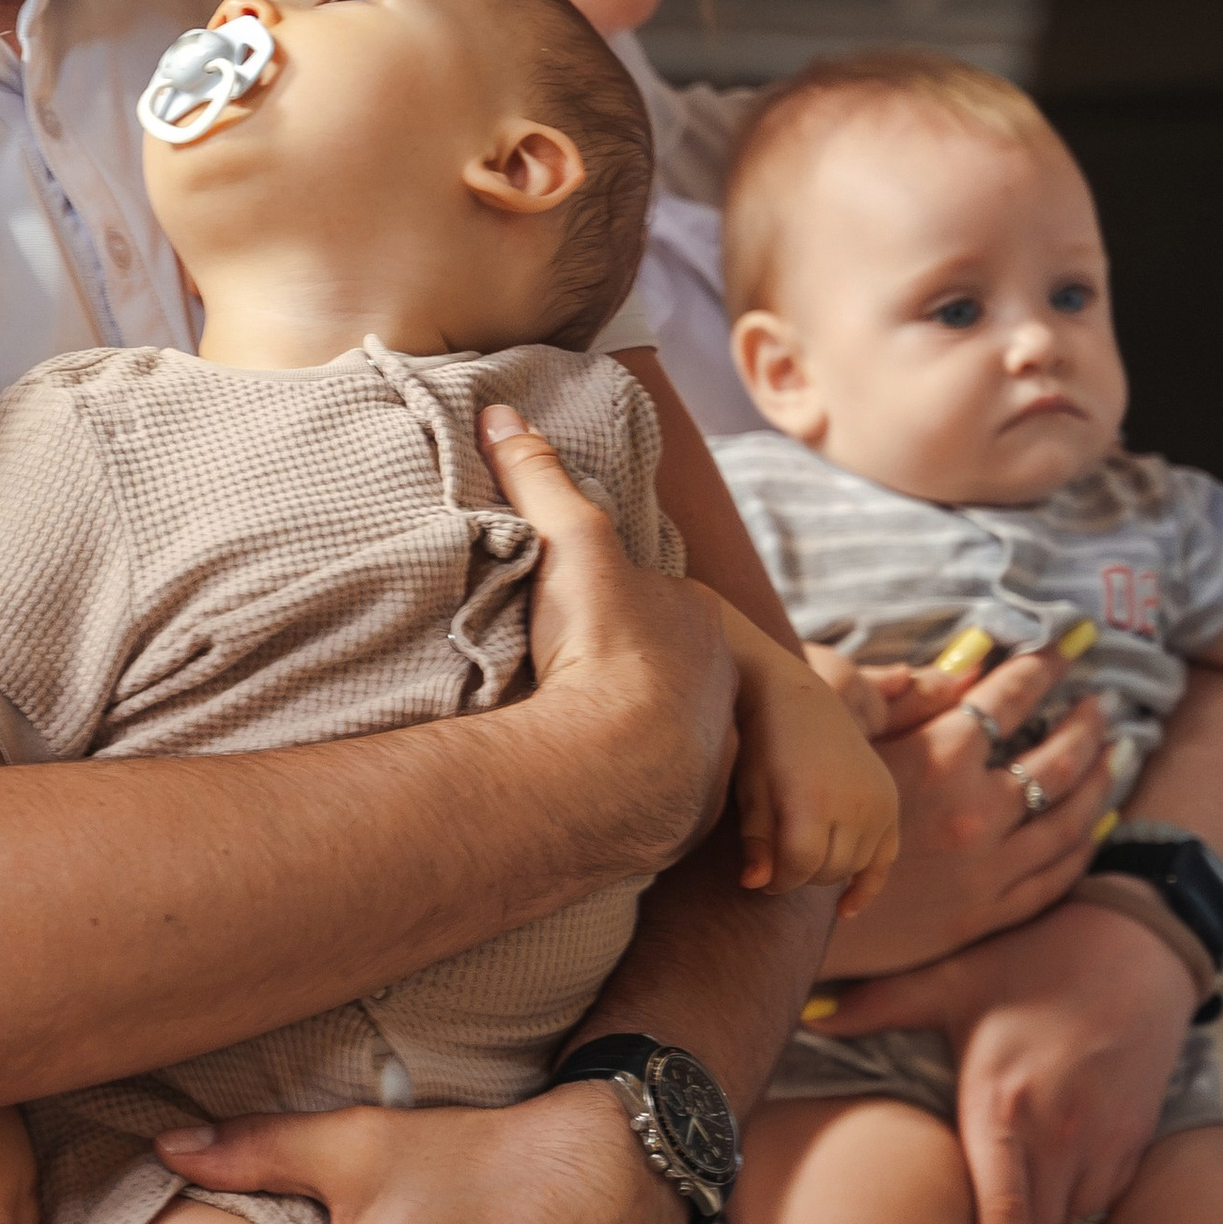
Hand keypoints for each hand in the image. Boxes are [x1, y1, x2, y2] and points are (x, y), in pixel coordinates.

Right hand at [480, 404, 737, 869]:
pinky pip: (669, 793)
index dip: (622, 607)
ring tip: (587, 741)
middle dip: (641, 676)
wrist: (620, 762)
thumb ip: (538, 479)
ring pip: (681, 733)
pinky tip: (600, 790)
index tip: (581, 621)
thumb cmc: (602, 646)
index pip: (662, 604)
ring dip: (643, 737)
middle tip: (584, 683)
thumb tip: (499, 413)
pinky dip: (641, 790)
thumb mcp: (566, 543)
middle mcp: (723, 682)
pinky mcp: (693, 811)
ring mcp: (714, 749)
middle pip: (677, 670)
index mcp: (701, 621)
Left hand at [731, 649, 899, 913]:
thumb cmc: (763, 747)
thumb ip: (756, 842)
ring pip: (853, 866)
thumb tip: (757, 885)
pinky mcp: (890, 803)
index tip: (760, 876)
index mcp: (813, 800)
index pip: (800, 867)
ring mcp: (878, 803)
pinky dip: (866, 885)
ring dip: (826, 871)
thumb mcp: (750, 792)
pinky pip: (886, 859)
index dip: (776, 879)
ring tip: (801, 856)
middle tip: (778, 861)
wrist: (798, 700)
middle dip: (799, 874)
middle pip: (827, 870)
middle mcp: (853, 803)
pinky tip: (845, 909)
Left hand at [807, 897, 1196, 1223]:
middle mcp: (1057, 1133)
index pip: (1003, 1209)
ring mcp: (1101, 1141)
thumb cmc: (1035, 963)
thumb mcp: (952, 979)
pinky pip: (1100, 1209)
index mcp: (1003, 1103)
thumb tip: (807, 1014)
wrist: (1136, 948)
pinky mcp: (1132, 1141)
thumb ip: (878, 1005)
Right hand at [824, 631, 1109, 975]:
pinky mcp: (985, 914)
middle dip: (1086, 723)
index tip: (1067, 646)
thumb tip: (964, 668)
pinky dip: (1082, 845)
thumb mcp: (849, 744)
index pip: (1011, 697)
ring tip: (1114, 755)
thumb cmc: (807, 813)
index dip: (1043, 666)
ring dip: (1100, 780)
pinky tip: (1092, 825)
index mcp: (940, 761)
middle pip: (1058, 759)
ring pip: (1070, 818)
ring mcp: (987, 869)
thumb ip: (910, 702)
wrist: (785, 914)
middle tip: (1100, 703)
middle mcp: (975, 813)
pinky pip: (1055, 876)